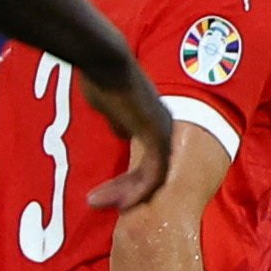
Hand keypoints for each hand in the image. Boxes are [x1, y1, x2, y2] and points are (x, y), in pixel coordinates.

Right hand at [82, 63, 173, 209]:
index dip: (130, 179)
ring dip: (131, 194)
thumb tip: (122, 134)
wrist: (105, 62)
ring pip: (155, 175)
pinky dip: (140, 190)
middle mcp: (166, 128)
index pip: (148, 159)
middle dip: (129, 190)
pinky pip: (154, 172)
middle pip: (153, 170)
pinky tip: (125, 204)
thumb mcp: (112, 107)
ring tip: (112, 208)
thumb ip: (119, 122)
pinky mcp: (157, 136)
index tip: (111, 193)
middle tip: (108, 204)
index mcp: (155, 121)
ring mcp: (164, 132)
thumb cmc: (104, 78)